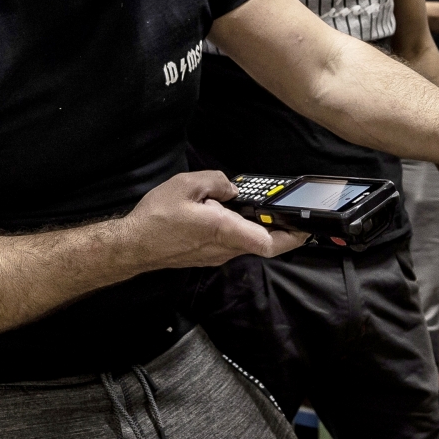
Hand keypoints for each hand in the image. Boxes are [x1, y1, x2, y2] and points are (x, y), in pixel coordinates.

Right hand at [122, 171, 305, 268]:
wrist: (133, 245)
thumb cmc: (158, 217)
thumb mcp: (186, 185)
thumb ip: (216, 182)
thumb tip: (231, 188)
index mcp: (225, 230)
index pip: (269, 243)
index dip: (292, 237)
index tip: (305, 227)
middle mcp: (225, 249)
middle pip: (262, 244)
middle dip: (278, 228)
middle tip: (286, 210)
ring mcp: (216, 256)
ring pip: (247, 244)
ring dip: (256, 228)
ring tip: (257, 206)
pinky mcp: (207, 256)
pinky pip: (232, 244)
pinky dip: (240, 231)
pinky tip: (230, 213)